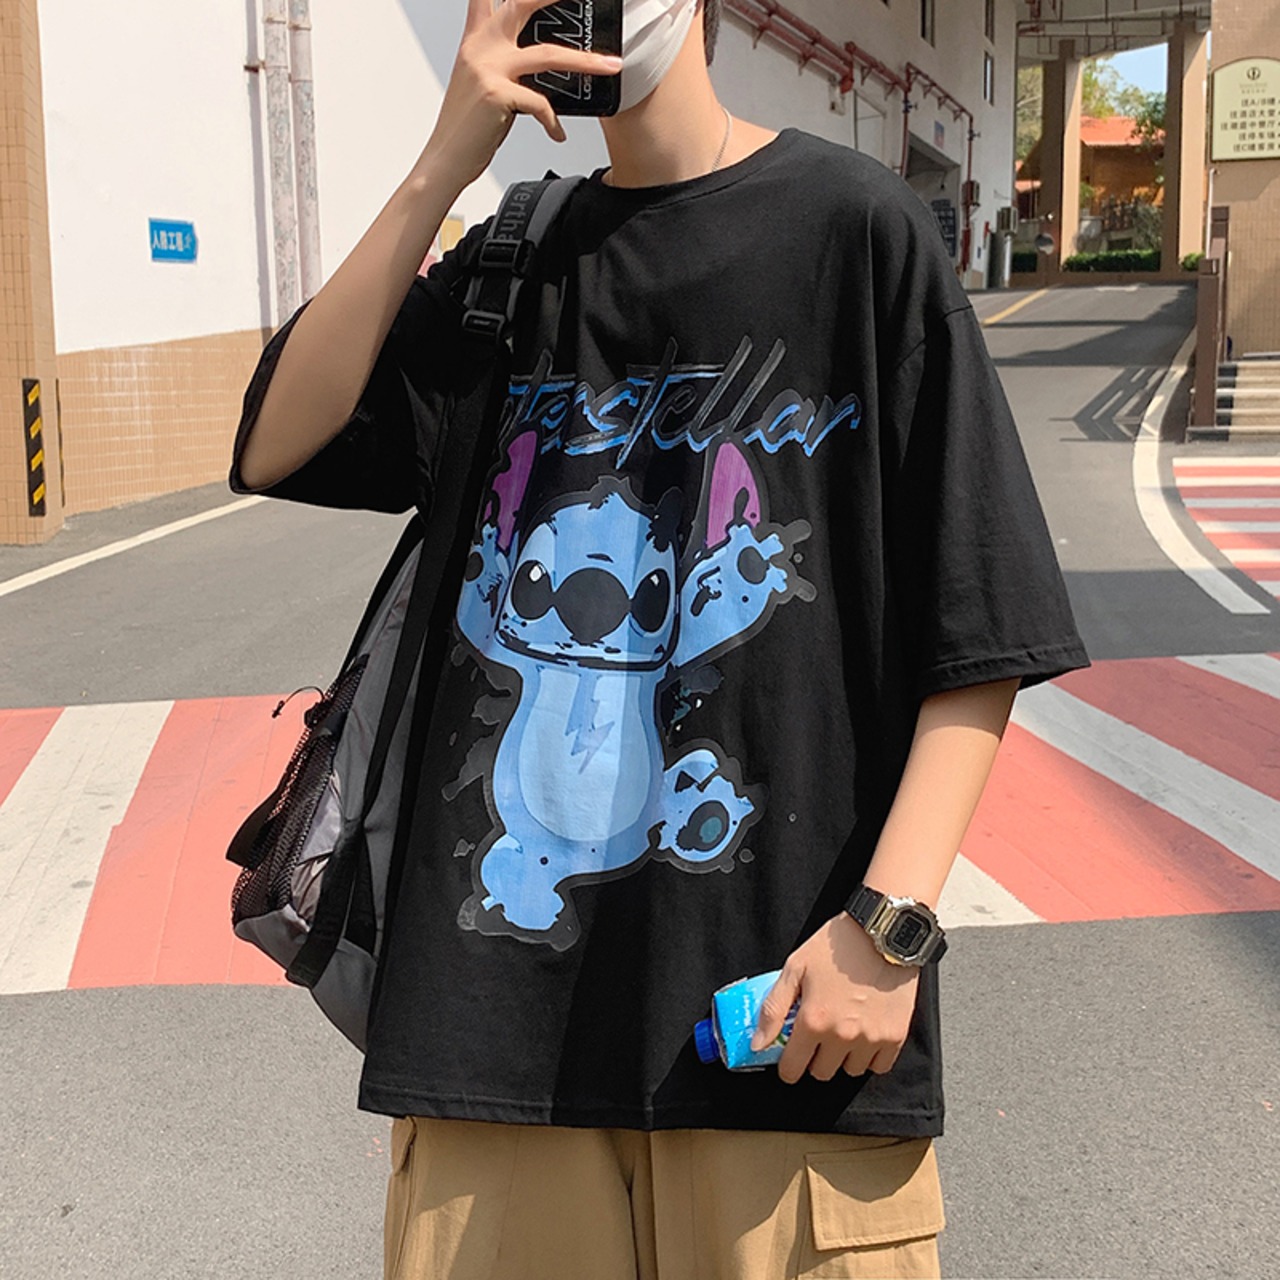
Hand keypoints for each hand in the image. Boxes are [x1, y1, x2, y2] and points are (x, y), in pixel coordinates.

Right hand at [419, 0, 623, 185]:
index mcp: (476, 41)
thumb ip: (502, 63)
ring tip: (610, 66)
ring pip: (548, 55)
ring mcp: (488, 68)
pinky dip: (553, 122)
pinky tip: (557, 134)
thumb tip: (538, 60)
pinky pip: (540, 103)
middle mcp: (481, 47)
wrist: (445, 159)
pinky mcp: (496, 93)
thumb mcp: (481, 84)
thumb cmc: (466, 128)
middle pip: (523, 4)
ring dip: (586, 61)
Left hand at [752, 914, 920, 1083]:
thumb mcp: (795, 968)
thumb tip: (758, 1043)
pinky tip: (865, 1033)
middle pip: (821, 1073)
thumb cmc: (837, 946)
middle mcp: (842, 1036)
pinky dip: (871, 1056)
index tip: (790, 1057)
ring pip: (851, 1071)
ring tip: (844, 1030)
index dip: (788, 1066)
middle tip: (818, 1035)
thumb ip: (773, 1009)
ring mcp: (870, 1038)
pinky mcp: (895, 1036)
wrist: (881, 932)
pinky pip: (879, 1066)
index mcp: (814, 1020)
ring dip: (843, 1057)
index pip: (793, 1069)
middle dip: (815, 1058)